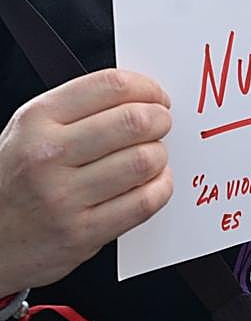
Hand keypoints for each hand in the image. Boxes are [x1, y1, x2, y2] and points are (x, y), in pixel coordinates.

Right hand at [0, 69, 172, 294]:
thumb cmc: (18, 176)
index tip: (157, 97)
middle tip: (162, 123)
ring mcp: (64, 197)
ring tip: (152, 155)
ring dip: (160, 155)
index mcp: (38, 119)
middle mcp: (48, 155)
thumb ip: (82, 107)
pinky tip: (152, 183)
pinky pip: (144, 202)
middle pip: (133, 121)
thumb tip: (143, 95)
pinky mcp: (82, 233)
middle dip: (160, 119)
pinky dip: (160, 187)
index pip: (111, 86)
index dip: (147, 88)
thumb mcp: (33, 128)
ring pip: (143, 161)